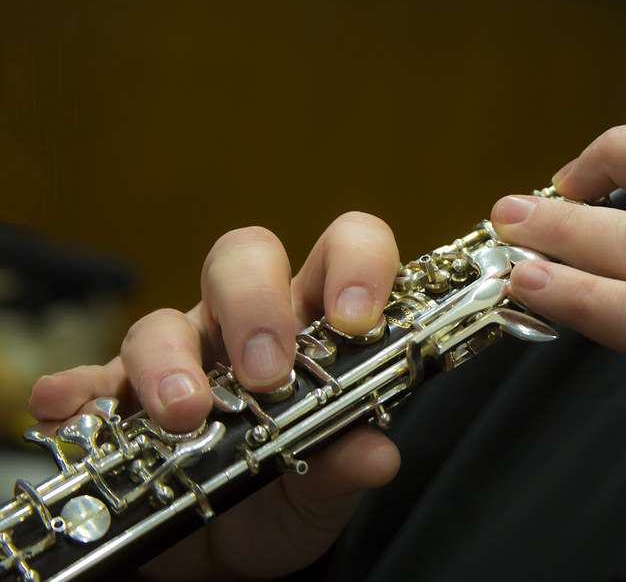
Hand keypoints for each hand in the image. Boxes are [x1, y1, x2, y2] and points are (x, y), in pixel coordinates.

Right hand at [28, 212, 402, 579]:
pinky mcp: (120, 402)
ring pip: (162, 319)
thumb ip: (348, 467)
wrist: (224, 553)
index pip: (341, 249)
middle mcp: (244, 326)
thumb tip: (377, 456)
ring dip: (169, 361)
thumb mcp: (325, 491)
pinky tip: (71, 411)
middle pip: (244, 257)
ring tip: (184, 413)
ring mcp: (179, 357)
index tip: (356, 320)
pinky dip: (77, 392)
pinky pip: (88, 380)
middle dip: (255, 303)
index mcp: (312, 327)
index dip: (355, 263)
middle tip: (265, 374)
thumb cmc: (286, 497)